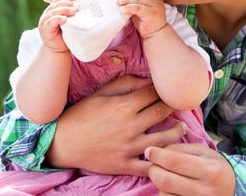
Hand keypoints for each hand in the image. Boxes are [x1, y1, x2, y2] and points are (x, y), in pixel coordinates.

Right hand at [39, 0, 77, 51]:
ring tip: (73, 12)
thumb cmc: (65, 34)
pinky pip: (50, 22)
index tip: (73, 1)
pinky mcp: (45, 31)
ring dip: (63, 10)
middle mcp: (46, 15)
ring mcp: (44, 23)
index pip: (56, 1)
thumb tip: (81, 7)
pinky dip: (57, 19)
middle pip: (55, 6)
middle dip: (66, 5)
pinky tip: (64, 19)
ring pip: (52, 13)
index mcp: (52, 11)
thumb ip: (71, 14)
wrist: (58, 49)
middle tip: (76, 8)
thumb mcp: (69, 22)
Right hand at [46, 75, 185, 175]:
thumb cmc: (82, 114)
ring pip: (163, 139)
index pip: (153, 94)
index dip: (162, 89)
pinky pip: (150, 165)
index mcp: (124, 105)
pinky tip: (169, 155)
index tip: (168, 89)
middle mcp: (130, 126)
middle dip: (172, 106)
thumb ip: (125, 83)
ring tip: (182, 128)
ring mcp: (129, 147)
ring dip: (177, 132)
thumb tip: (145, 80)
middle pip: (161, 112)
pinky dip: (163, 161)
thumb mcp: (101, 93)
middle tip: (179, 104)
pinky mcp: (125, 165)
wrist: (63, 142)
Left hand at [118, 0, 166, 37]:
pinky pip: (138, 8)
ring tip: (119, 2)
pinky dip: (129, 7)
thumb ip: (136, 1)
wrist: (156, 33)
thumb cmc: (146, 21)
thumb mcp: (142, 8)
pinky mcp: (152, 13)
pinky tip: (123, 10)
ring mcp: (156, 6)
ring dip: (127, 0)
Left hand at [145, 143, 235, 195]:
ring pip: (164, 194)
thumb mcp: (203, 152)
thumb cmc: (214, 167)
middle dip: (153, 169)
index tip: (149, 150)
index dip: (157, 155)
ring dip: (158, 183)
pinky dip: (164, 194)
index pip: (174, 161)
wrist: (233, 190)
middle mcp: (206, 191)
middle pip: (165, 180)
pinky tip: (169, 187)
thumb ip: (180, 149)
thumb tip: (157, 150)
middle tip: (153, 163)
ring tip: (164, 175)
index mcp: (210, 170)